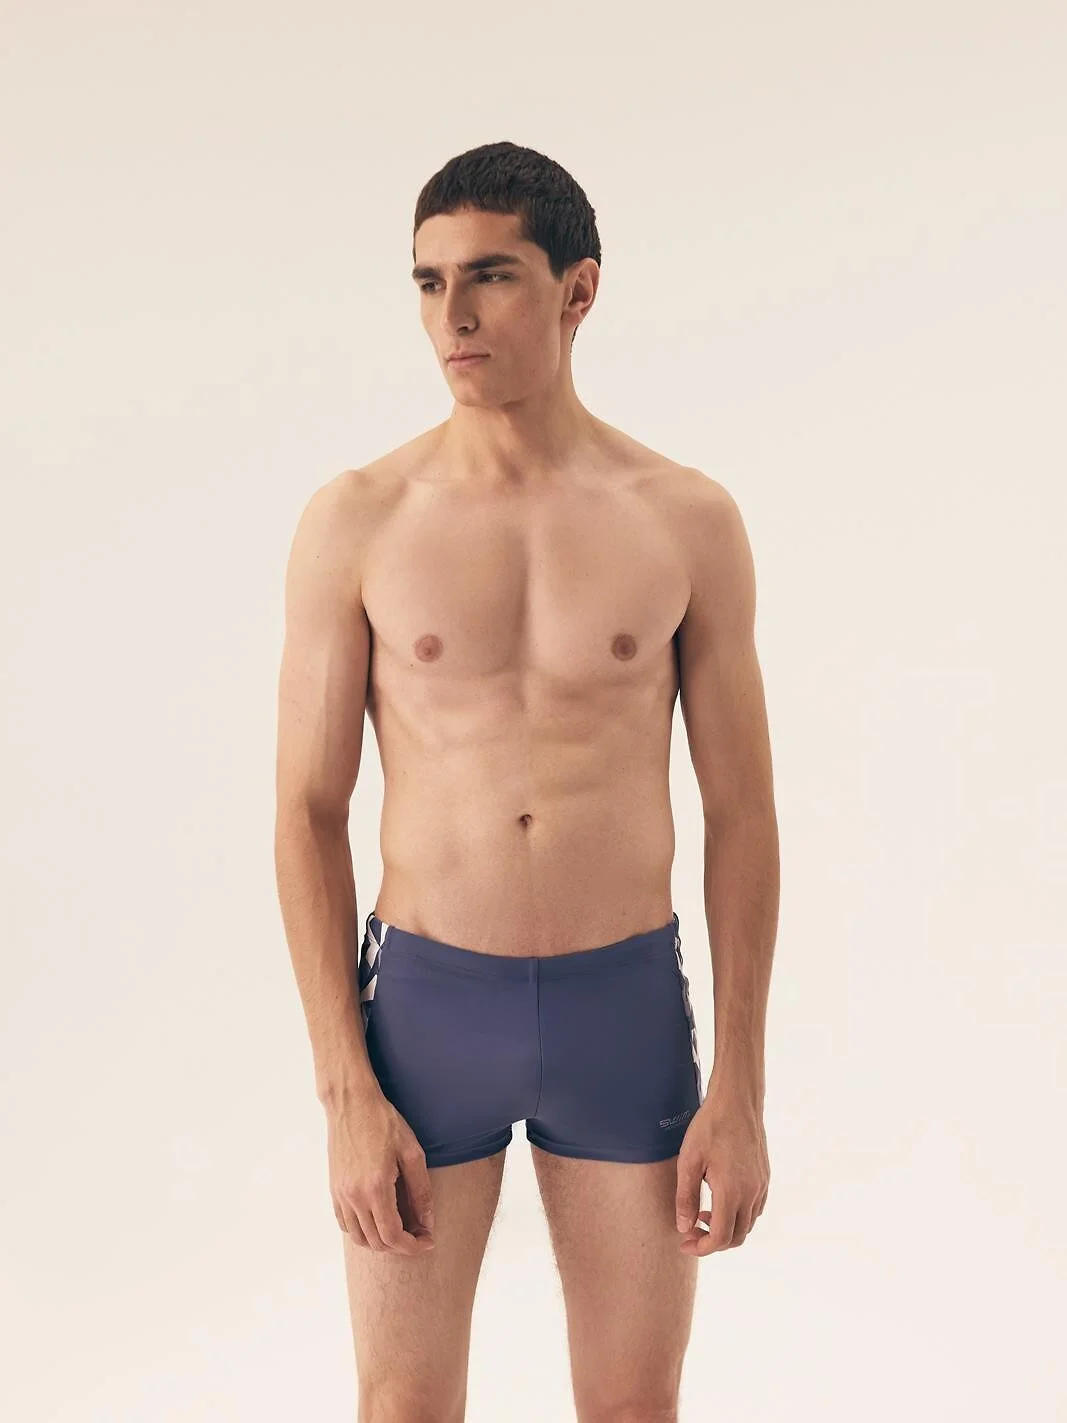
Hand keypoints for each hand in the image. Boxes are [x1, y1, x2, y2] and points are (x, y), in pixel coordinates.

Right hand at [324, 1086, 435, 1254]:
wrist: (350, 1102)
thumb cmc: (384, 1122)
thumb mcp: (412, 1152)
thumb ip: (421, 1191)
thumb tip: (427, 1222)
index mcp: (376, 1188)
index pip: (393, 1236)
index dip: (413, 1246)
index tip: (428, 1241)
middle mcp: (354, 1197)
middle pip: (376, 1242)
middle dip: (401, 1246)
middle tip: (420, 1234)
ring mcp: (340, 1194)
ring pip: (359, 1238)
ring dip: (381, 1242)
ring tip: (401, 1229)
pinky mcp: (334, 1189)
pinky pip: (345, 1225)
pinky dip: (363, 1231)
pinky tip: (378, 1219)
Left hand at [674, 1081, 768, 1255]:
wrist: (737, 1101)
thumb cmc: (710, 1127)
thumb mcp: (689, 1161)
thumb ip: (685, 1197)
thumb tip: (683, 1228)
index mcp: (731, 1192)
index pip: (721, 1238)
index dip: (701, 1247)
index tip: (684, 1242)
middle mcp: (751, 1193)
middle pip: (737, 1237)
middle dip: (713, 1242)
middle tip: (691, 1231)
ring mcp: (761, 1186)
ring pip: (747, 1225)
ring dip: (726, 1229)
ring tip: (702, 1214)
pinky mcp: (764, 1177)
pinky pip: (754, 1209)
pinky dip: (738, 1216)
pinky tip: (720, 1201)